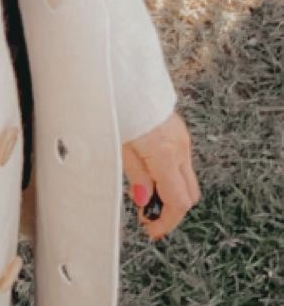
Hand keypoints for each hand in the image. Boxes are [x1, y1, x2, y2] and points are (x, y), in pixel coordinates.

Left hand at [122, 109, 199, 242]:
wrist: (125, 76)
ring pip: (186, 178)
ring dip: (169, 192)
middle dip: (170, 209)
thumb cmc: (117, 107)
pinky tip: (148, 173)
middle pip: (188, 194)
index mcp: (165, 154)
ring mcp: (182, 139)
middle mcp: (180, 148)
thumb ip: (135, 176)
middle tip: (146, 216)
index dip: (166, 222)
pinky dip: (168, 175)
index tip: (151, 230)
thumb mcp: (118, 147)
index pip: (178, 202)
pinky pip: (180, 162)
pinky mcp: (178, 131)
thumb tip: (144, 202)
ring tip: (142, 194)